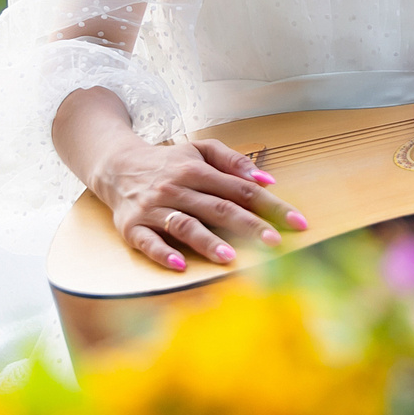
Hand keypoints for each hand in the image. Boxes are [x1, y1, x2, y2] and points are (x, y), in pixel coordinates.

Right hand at [93, 136, 305, 271]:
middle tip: (274, 242)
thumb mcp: (199, 150)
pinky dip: (164, 253)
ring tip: (230, 257)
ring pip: (185, 225)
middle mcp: (177, 188)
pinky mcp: (132, 227)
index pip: (241, 190)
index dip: (271, 206)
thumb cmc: (167, 162)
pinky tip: (180, 264)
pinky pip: (148, 242)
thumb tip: (267, 180)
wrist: (116, 165)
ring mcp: (154, 209)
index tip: (297, 222)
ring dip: (208, 241)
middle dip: (248, 225)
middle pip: (218, 207)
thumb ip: (233, 161)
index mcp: (196, 170)